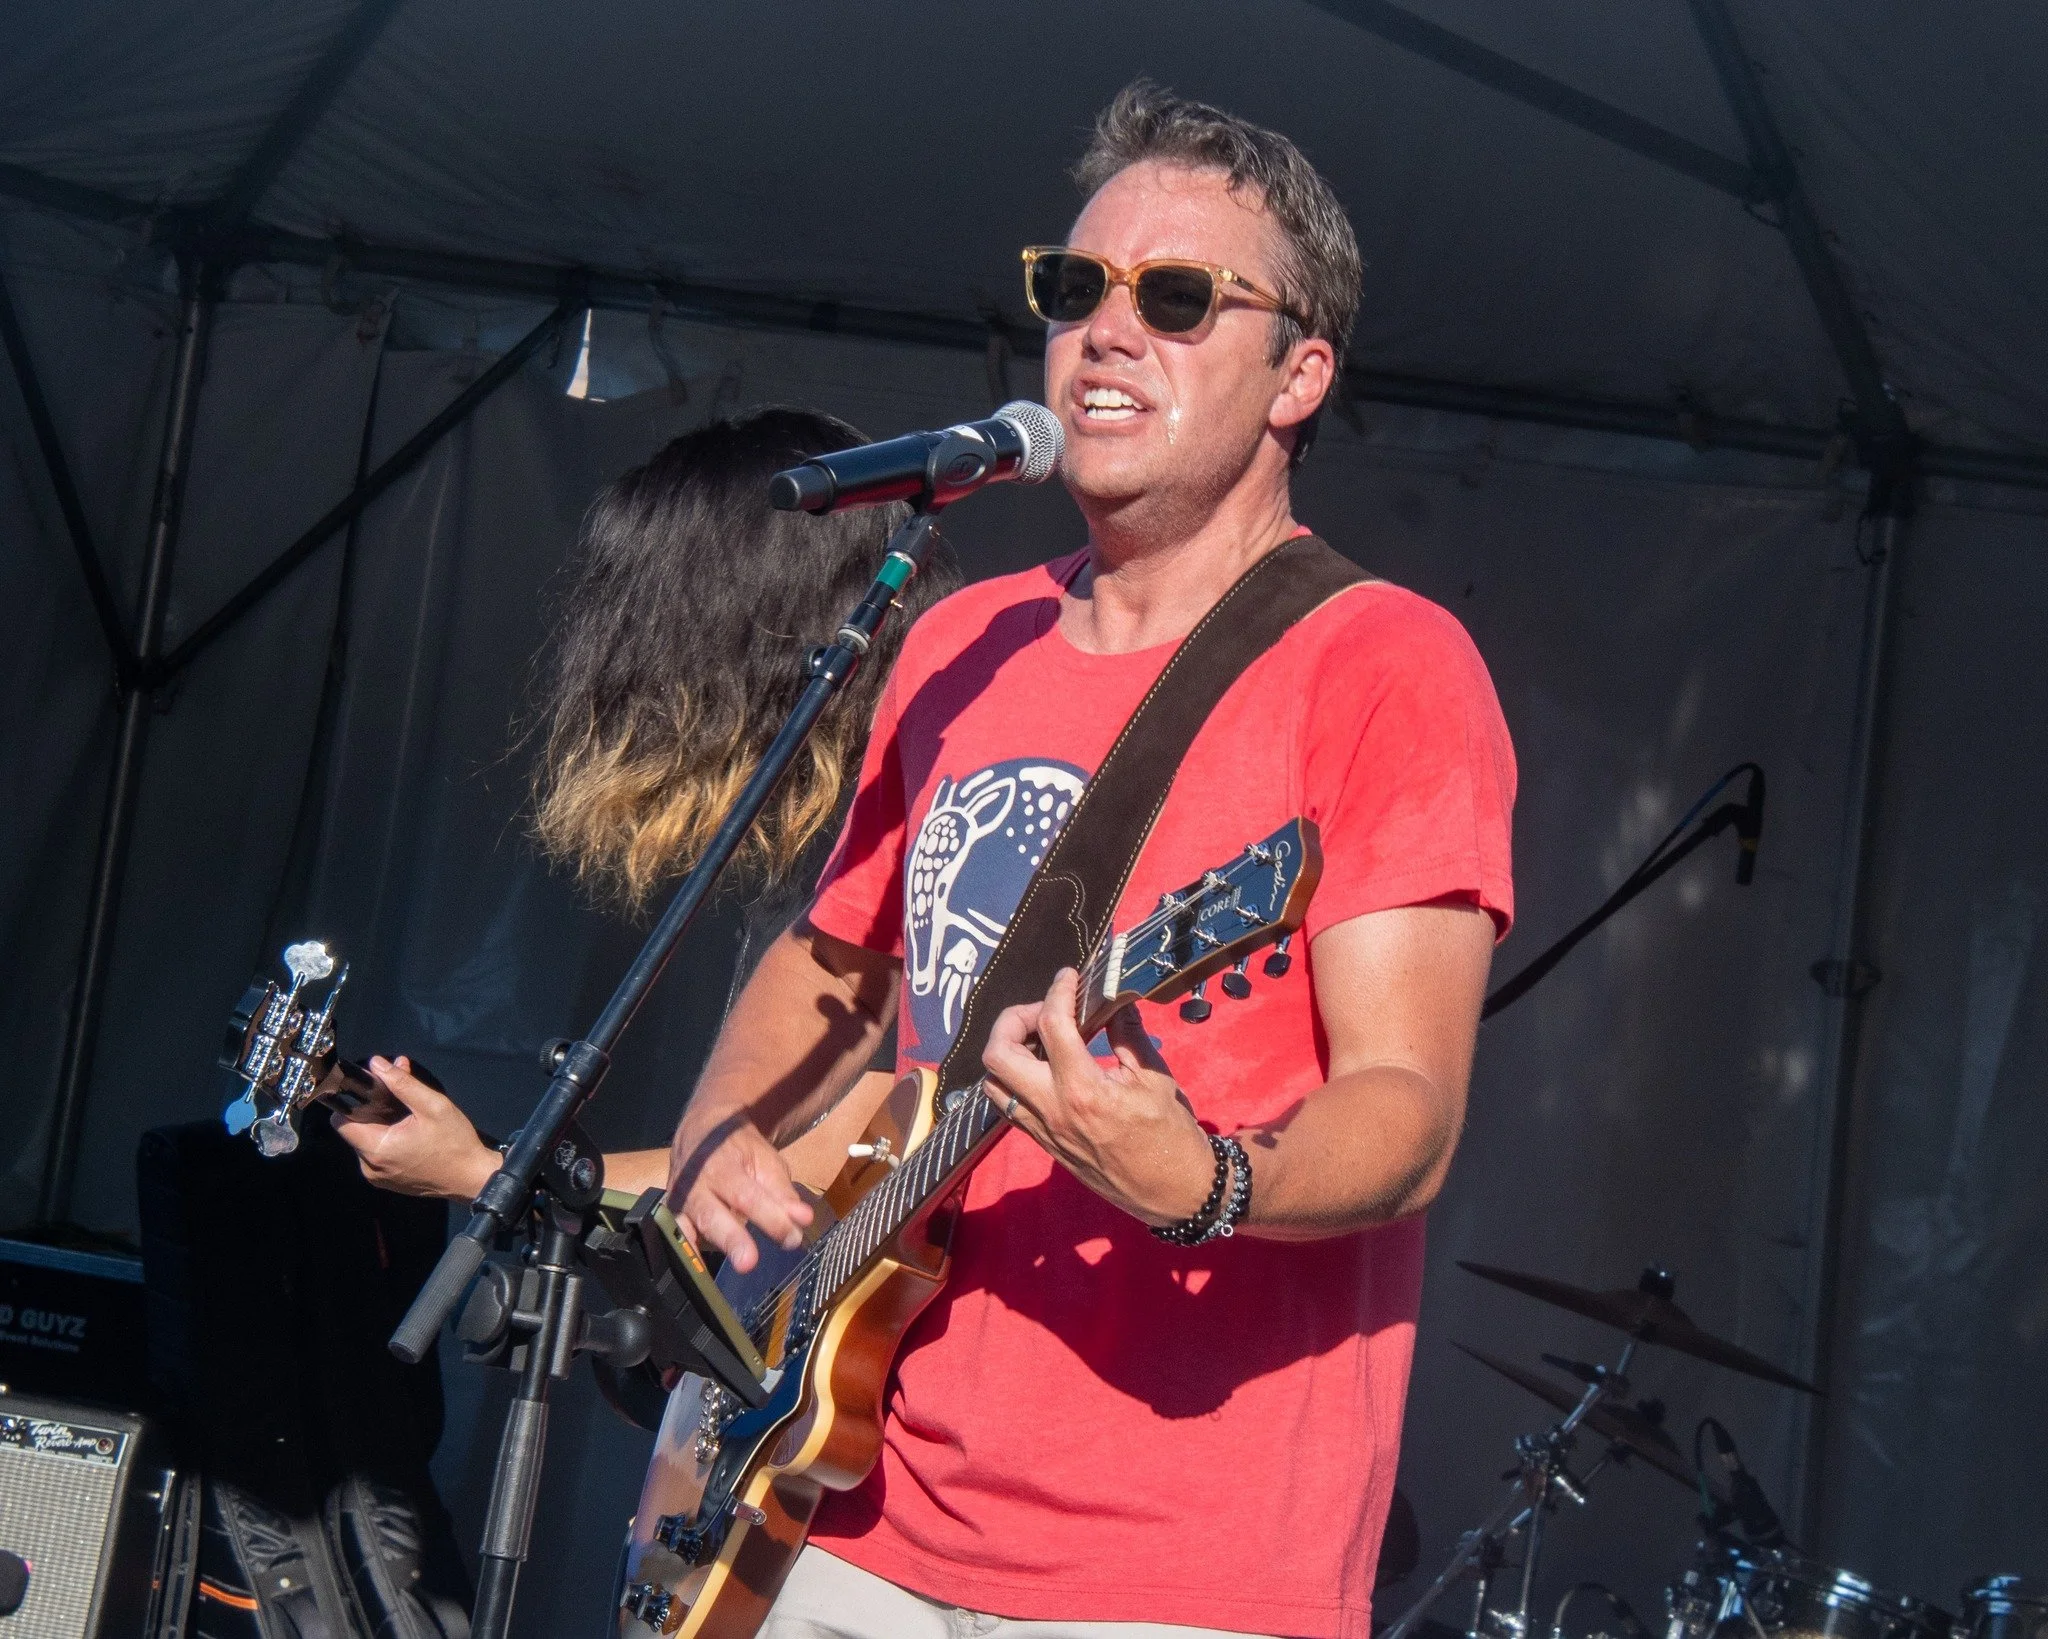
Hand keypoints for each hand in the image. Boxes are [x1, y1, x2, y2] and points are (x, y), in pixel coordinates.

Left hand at [332, 1055, 498, 1201]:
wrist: (473, 1178)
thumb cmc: (455, 1141)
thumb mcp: (433, 1105)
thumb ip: (402, 1083)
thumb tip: (376, 1063)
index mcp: (377, 1149)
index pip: (340, 1123)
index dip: (352, 1103)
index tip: (372, 1092)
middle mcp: (370, 1168)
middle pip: (355, 1132)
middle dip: (372, 1112)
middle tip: (398, 1099)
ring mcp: (378, 1178)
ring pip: (366, 1144)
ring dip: (381, 1127)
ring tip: (407, 1117)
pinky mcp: (388, 1183)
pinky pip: (377, 1157)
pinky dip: (388, 1143)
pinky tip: (409, 1135)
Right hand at [668, 1109, 813, 1274]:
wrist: (699, 1132)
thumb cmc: (738, 1149)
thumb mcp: (764, 1159)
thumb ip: (782, 1192)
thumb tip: (802, 1220)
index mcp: (721, 1166)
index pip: (747, 1197)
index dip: (771, 1218)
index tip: (793, 1236)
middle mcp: (694, 1186)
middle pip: (712, 1216)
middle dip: (731, 1239)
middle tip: (748, 1262)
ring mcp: (678, 1204)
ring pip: (688, 1230)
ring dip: (705, 1253)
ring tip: (725, 1269)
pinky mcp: (670, 1218)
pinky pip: (676, 1240)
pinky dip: (688, 1256)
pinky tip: (699, 1275)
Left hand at [981, 968, 1215, 1226]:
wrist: (1174, 1191)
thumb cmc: (1171, 1135)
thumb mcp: (1156, 1076)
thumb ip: (1128, 1033)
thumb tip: (1115, 998)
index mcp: (1084, 1091)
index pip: (1051, 1027)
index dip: (1058, 991)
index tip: (1070, 977)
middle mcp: (1053, 1111)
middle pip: (997, 1055)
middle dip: (1013, 1021)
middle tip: (1045, 1011)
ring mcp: (1044, 1132)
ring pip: (994, 1084)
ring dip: (1008, 1052)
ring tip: (1041, 1038)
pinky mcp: (1044, 1145)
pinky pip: (1010, 1106)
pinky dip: (1015, 1078)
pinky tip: (1044, 1067)